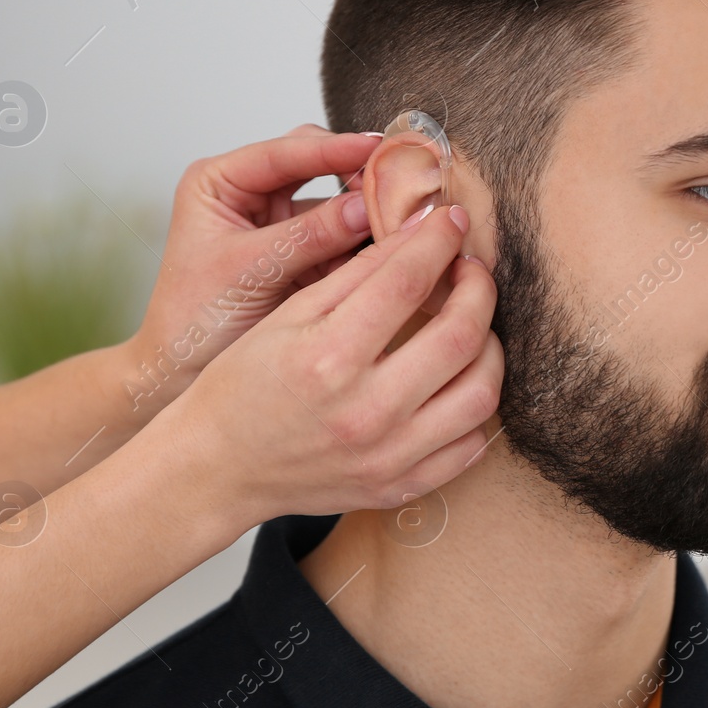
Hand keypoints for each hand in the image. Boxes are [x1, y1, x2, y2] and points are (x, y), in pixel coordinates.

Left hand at [122, 125, 378, 410]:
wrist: (183, 378)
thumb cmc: (193, 323)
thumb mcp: (247, 272)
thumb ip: (306, 237)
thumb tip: (365, 207)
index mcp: (219, 183)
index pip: (283, 152)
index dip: (331, 150)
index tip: (375, 148)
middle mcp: (252, 196)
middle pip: (317, 165)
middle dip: (356, 173)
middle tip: (398, 180)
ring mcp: (282, 226)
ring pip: (337, 201)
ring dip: (368, 208)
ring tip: (406, 214)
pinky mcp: (307, 258)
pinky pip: (346, 240)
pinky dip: (369, 243)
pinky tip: (397, 245)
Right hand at [156, 203, 502, 528]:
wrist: (218, 469)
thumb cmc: (244, 386)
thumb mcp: (288, 317)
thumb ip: (357, 273)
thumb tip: (417, 231)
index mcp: (328, 358)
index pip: (407, 281)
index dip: (439, 240)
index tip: (452, 221)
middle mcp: (365, 411)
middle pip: (461, 335)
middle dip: (479, 289)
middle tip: (471, 271)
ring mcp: (388, 456)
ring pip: (482, 393)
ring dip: (490, 348)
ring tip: (471, 326)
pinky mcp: (400, 486)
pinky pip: (472, 446)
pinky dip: (476, 407)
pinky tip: (460, 381)